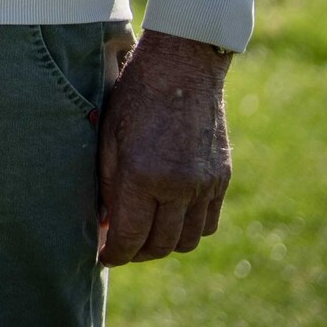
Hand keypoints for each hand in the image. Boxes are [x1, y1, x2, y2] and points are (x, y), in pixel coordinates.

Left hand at [97, 29, 232, 263]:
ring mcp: (206, 184)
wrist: (183, 68)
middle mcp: (178, 186)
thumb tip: (105, 226)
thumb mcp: (108, 140)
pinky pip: (209, 223)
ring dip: (165, 244)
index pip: (130, 238)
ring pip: (188, 240)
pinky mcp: (222, 179)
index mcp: (143, 176)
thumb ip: (107, 187)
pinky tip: (170, 217)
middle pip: (161, 246)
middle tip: (120, 248)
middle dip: (136, 254)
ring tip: (145, 235)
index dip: (114, 255)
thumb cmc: (134, 98)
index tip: (103, 258)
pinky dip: (190, 228)